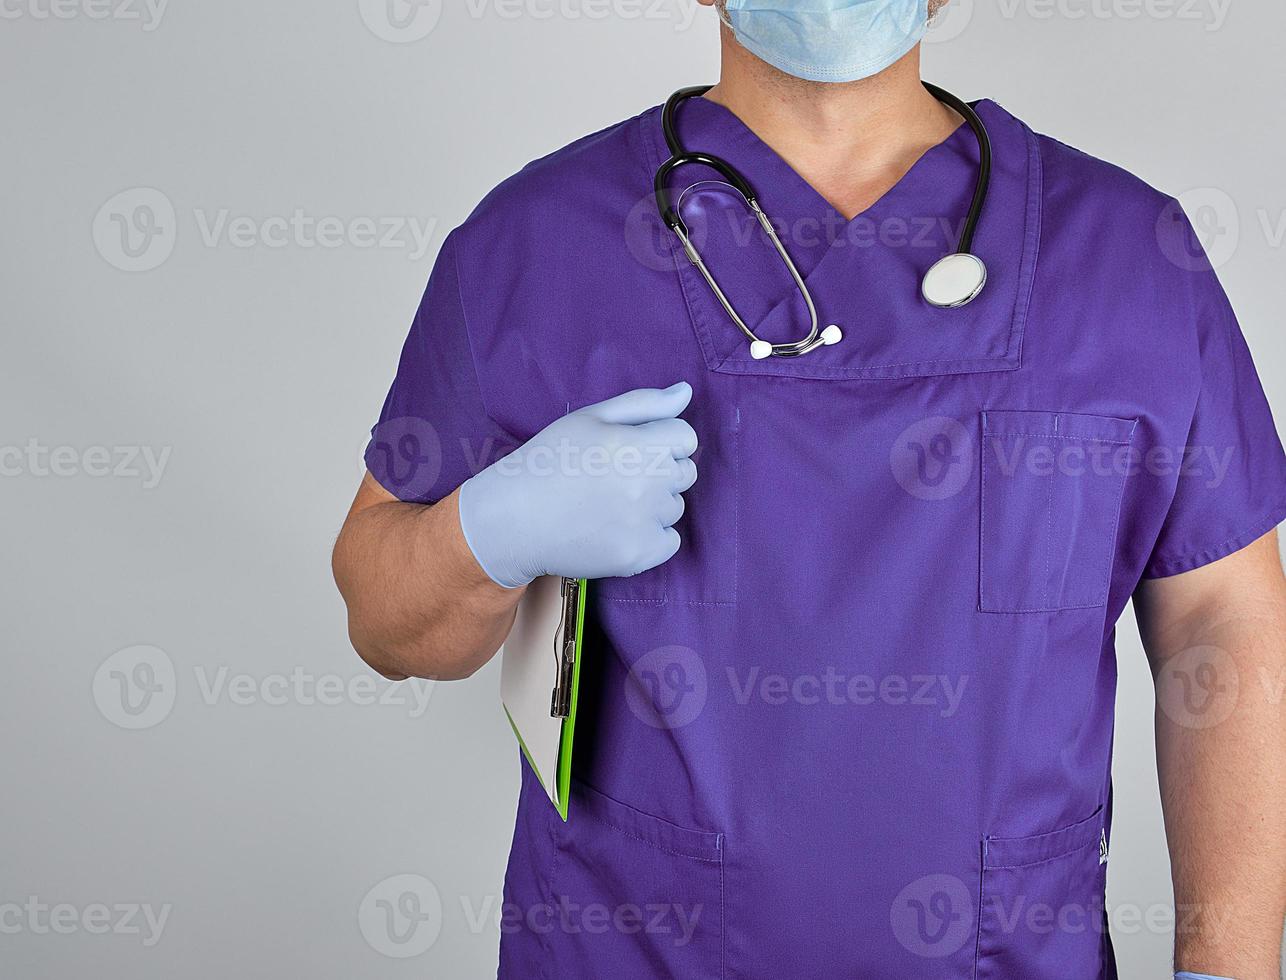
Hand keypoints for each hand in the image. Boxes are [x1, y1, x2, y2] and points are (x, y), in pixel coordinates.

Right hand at [458, 383, 698, 588]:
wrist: (512, 519)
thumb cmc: (549, 461)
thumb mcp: (590, 418)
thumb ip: (644, 403)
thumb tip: (686, 392)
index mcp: (637, 444)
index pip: (685, 437)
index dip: (661, 440)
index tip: (632, 449)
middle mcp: (647, 484)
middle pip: (685, 473)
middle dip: (659, 471)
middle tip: (616, 478)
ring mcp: (644, 523)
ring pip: (674, 507)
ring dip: (653, 505)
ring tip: (609, 504)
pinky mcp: (637, 556)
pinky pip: (669, 542)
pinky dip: (651, 538)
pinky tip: (616, 528)